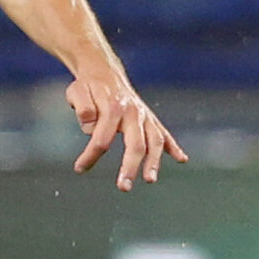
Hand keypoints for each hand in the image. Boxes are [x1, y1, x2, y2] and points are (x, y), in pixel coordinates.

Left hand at [67, 76, 186, 191]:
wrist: (103, 71)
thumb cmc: (88, 86)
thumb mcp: (77, 92)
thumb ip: (83, 108)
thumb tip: (91, 128)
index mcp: (113, 107)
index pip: (102, 138)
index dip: (90, 155)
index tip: (79, 168)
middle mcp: (133, 113)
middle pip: (135, 143)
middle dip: (130, 166)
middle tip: (124, 187)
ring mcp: (144, 116)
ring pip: (154, 141)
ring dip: (154, 162)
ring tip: (150, 179)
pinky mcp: (149, 118)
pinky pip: (163, 133)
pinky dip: (173, 146)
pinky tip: (181, 159)